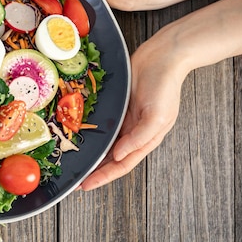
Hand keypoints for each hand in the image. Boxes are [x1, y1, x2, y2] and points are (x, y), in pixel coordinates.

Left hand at [78, 27, 187, 190]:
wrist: (163, 56)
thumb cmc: (165, 85)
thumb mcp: (158, 116)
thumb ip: (139, 138)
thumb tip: (119, 155)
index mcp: (146, 138)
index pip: (122, 164)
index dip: (104, 176)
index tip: (86, 185)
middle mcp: (134, 131)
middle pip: (111, 157)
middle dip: (96, 169)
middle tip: (76, 178)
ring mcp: (125, 119)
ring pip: (105, 142)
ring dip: (92, 153)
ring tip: (75, 162)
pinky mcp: (117, 106)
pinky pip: (102, 123)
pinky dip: (91, 132)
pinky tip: (79, 135)